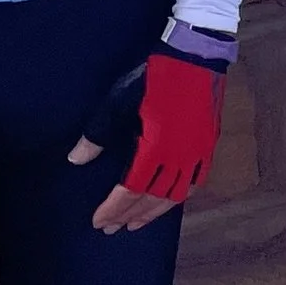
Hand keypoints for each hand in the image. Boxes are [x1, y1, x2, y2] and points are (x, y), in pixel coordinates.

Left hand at [70, 20, 235, 230]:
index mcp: (155, 148)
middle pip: (152, 198)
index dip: (114, 208)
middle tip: (112, 228)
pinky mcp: (208, 146)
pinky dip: (180, 197)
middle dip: (130, 215)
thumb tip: (77, 159)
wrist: (194, 56)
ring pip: (175, 196)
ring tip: (136, 223)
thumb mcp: (118, 101)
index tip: (99, 221)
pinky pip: (195, 183)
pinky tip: (169, 201)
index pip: (131, 190)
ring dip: (154, 212)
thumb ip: (97, 135)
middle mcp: (179, 157)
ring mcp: (197, 154)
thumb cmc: (153, 77)